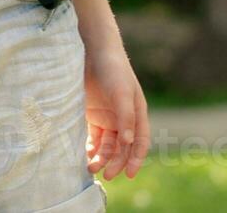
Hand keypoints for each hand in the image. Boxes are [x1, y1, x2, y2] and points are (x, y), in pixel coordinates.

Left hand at [83, 41, 148, 179]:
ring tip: (92, 168)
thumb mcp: (121, 92)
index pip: (140, 142)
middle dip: (116, 163)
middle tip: (106, 176)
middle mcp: (124, 118)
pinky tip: (86, 155)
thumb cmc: (113, 70)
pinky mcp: (93, 115)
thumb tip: (128, 141)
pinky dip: (91, 148)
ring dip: (101, 157)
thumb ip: (125, 116)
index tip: (129, 175)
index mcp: (137, 114)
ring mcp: (108, 117)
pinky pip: (94, 137)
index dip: (136, 159)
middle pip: (122, 148)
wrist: (93, 51)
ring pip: (107, 145)